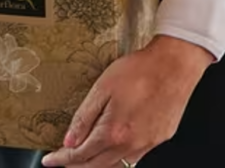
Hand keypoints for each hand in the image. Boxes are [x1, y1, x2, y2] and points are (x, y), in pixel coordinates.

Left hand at [42, 36, 213, 167]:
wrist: (174, 66)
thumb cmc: (139, 71)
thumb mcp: (102, 87)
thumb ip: (85, 117)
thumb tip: (69, 141)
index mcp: (113, 132)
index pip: (80, 155)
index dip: (62, 160)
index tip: (50, 161)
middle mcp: (130, 145)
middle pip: (97, 166)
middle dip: (77, 166)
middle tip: (62, 162)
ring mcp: (147, 145)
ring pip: (116, 166)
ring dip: (97, 165)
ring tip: (83, 159)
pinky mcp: (159, 139)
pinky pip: (134, 158)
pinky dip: (118, 159)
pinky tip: (112, 151)